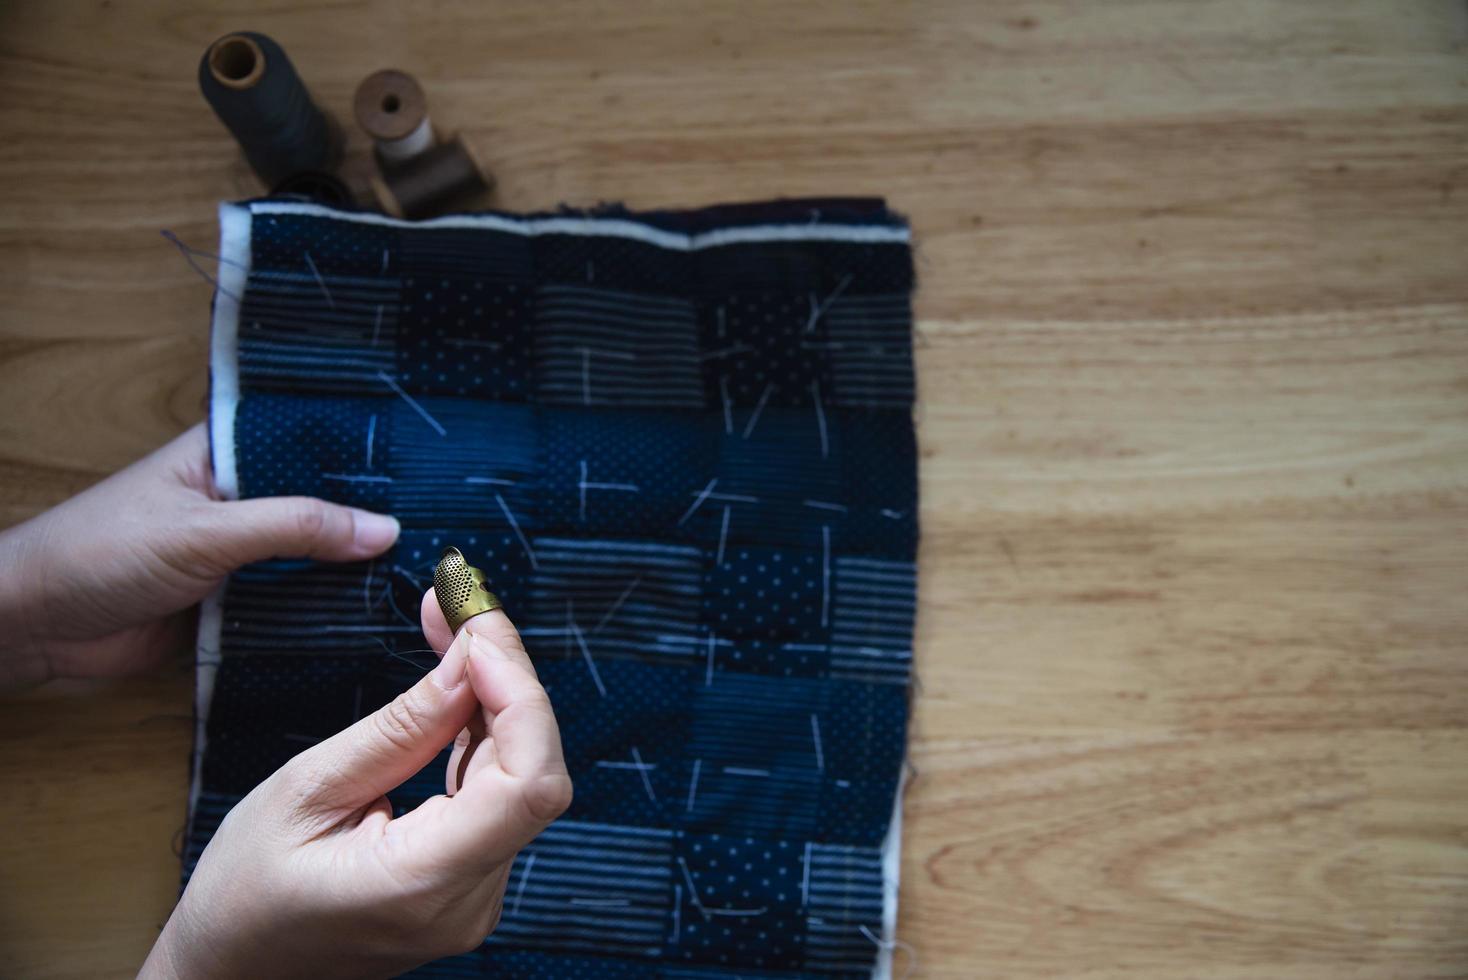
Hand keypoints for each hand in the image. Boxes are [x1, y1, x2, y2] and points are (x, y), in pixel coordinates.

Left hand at [0, 424, 399, 687]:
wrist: (35, 628)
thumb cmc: (100, 553)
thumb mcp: (206, 530)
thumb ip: (294, 527)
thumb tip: (382, 529)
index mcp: (230, 453)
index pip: (313, 439)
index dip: (367, 451)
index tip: (436, 462)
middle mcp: (242, 497)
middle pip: (323, 501)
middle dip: (372, 515)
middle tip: (449, 524)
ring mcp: (241, 552)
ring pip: (315, 555)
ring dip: (355, 568)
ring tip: (431, 569)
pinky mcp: (236, 603)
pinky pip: (296, 602)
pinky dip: (329, 610)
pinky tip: (379, 613)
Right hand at [141, 602, 571, 978]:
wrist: (229, 973)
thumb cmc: (244, 893)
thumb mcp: (307, 790)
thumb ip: (403, 726)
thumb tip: (473, 659)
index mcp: (422, 884)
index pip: (528, 784)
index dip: (520, 696)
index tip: (480, 629)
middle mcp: (468, 900)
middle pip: (533, 770)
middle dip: (507, 676)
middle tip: (462, 602)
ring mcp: (475, 897)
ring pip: (522, 774)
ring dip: (496, 693)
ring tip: (452, 623)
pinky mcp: (469, 881)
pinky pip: (499, 792)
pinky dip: (483, 729)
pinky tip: (458, 681)